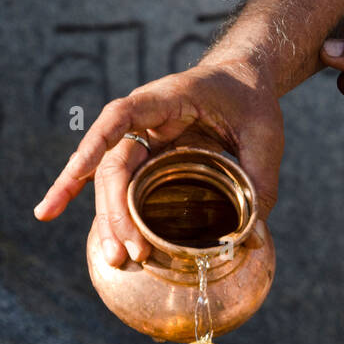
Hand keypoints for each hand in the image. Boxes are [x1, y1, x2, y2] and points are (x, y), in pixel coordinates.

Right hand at [33, 61, 284, 268]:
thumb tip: (254, 238)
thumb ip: (259, 182)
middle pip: (114, 164)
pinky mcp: (148, 163)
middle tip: (128, 252)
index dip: (97, 143)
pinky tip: (102, 244)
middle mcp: (144, 121)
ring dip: (110, 221)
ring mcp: (143, 142)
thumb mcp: (265, 137)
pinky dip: (110, 216)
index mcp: (167, 99)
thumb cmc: (252, 102)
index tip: (78, 171)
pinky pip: (123, 190)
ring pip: (113, 183)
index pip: (121, 115)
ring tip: (116, 260)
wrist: (244, 83)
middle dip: (115, 210)